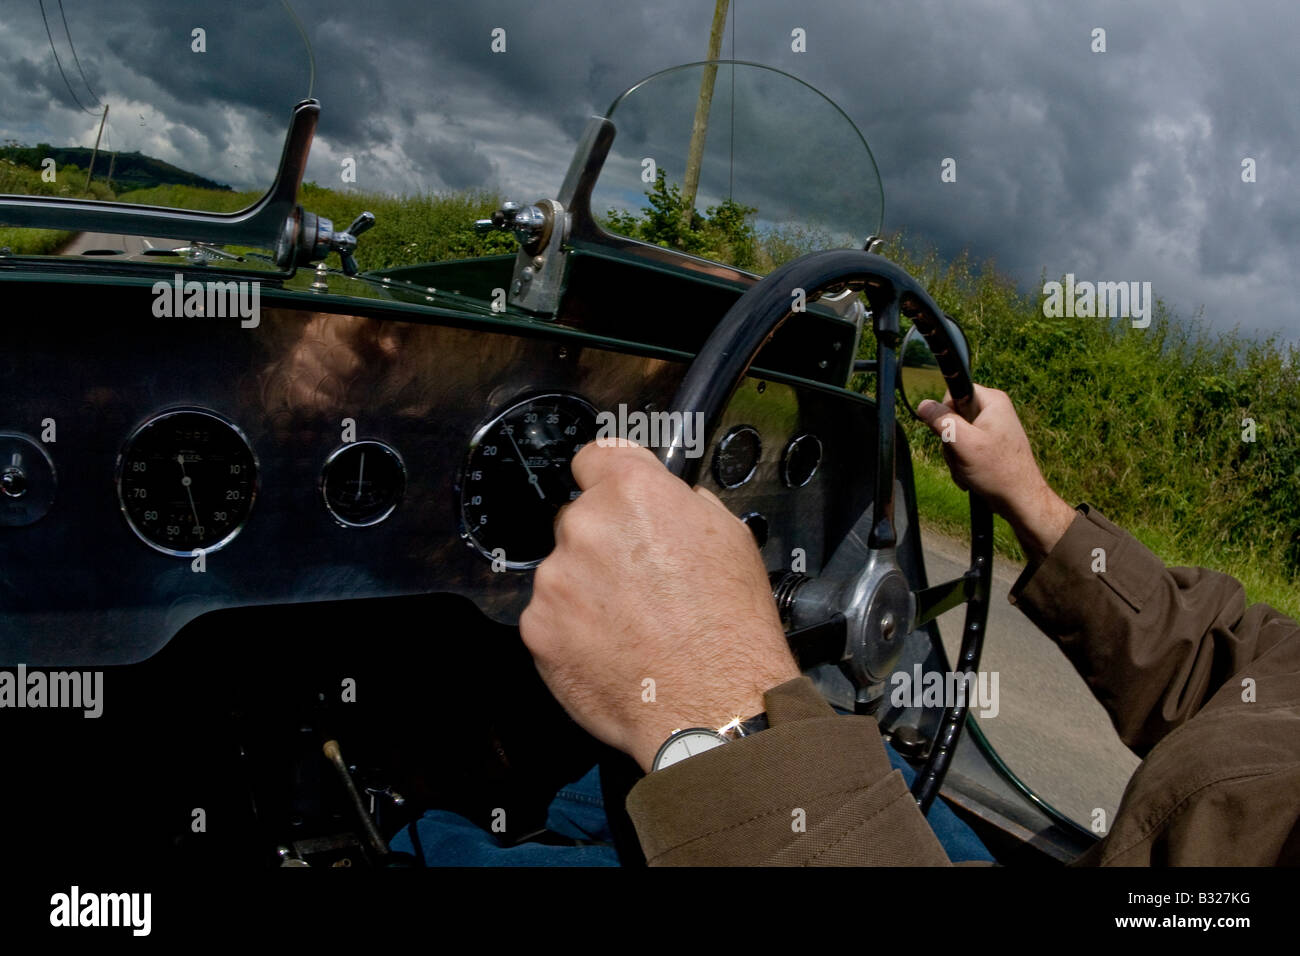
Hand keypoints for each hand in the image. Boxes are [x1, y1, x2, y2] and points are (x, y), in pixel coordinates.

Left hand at [519, 441, 799, 771]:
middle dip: (601, 544)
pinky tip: (610, 651)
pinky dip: (571, 632)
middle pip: (578, 519)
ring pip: (562, 572)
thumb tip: (666, 501)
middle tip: (638, 583)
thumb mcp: (730, 538)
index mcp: (634, 492)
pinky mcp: (537, 627)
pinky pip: (548, 618)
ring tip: (630, 627)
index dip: (606, 478)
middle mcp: (586, 524)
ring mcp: (556, 577)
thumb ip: (683, 506)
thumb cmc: (730, 625)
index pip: (594, 457)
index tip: (612, 497)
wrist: (712, 702)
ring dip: (585, 591)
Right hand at [916, 384, 1075, 562]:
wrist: (1019, 500)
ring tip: (966, 470)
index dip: (945, 413)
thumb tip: (923, 405)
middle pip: (952, 417)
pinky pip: (964, 447)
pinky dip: (962, 463)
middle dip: (950, 442)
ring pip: (956, 435)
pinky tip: (969, 476)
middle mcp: (993, 410)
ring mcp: (992, 428)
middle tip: (961, 457)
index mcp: (992, 401)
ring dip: (954, 456)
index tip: (952, 433)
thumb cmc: (997, 471)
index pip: (953, 393)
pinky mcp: (989, 445)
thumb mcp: (963, 443)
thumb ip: (941, 421)